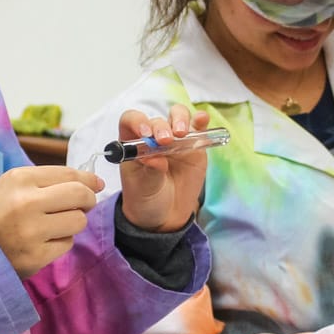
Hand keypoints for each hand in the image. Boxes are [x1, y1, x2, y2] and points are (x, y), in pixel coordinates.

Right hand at [0, 166, 103, 278]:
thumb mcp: (13, 186)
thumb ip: (52, 180)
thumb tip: (96, 183)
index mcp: (20, 179)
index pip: (70, 174)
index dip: (88, 180)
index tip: (95, 185)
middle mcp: (27, 202)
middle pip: (81, 196)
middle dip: (87, 201)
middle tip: (80, 206)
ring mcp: (32, 232)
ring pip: (78, 221)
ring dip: (71, 223)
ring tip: (53, 225)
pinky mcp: (36, 256)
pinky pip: (67, 244)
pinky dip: (59, 242)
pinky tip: (42, 241)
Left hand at [116, 106, 210, 232]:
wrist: (164, 216)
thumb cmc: (145, 198)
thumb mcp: (143, 188)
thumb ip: (150, 171)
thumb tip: (156, 158)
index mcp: (133, 143)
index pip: (131, 121)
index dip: (137, 122)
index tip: (145, 133)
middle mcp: (154, 136)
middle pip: (157, 120)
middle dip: (161, 127)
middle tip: (165, 140)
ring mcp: (175, 140)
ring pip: (178, 117)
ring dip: (180, 120)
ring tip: (181, 133)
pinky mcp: (194, 146)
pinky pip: (198, 129)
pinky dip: (201, 121)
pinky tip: (202, 120)